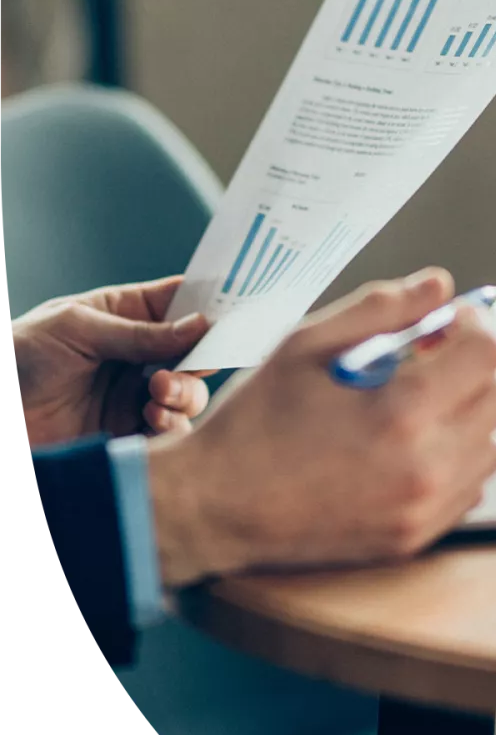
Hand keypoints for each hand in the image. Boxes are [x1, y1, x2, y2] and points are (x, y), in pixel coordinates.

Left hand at [10, 276, 213, 447]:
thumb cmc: (19, 357)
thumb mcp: (77, 329)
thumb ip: (140, 333)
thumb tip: (199, 325)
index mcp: (125, 315)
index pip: (180, 301)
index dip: (210, 303)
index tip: (235, 309)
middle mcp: (138, 355)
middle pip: (196, 351)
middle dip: (202, 356)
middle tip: (194, 361)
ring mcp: (137, 394)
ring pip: (191, 392)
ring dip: (186, 391)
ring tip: (159, 392)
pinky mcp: (132, 432)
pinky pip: (173, 429)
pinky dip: (173, 423)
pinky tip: (152, 417)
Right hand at [147, 268, 495, 586]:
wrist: (216, 507)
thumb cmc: (255, 422)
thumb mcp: (305, 344)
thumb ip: (381, 308)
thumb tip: (439, 285)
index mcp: (401, 410)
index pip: (488, 353)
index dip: (473, 325)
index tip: (447, 322)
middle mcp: (426, 466)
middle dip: (473, 368)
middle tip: (428, 361)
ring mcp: (425, 509)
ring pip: (491, 445)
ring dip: (466, 415)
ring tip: (413, 408)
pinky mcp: (416, 537)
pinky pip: (470, 487)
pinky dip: (453, 460)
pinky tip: (407, 448)